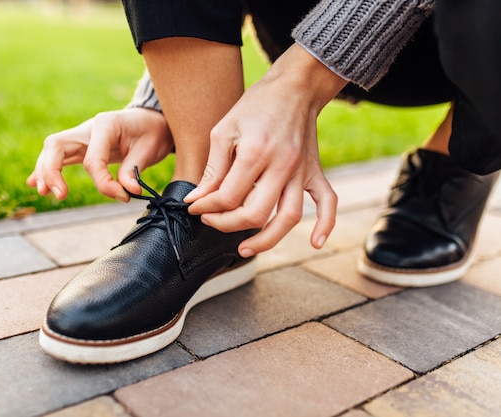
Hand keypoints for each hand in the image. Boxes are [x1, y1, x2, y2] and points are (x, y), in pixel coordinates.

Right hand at [27, 107, 172, 200]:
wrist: (153, 121)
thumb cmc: (152, 132)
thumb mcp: (150, 149)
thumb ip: (135, 169)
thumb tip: (128, 190)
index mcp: (105, 124)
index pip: (92, 159)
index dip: (103, 182)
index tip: (122, 196)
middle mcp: (88, 128)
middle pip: (56, 145)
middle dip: (52, 171)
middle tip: (60, 195)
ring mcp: (81, 136)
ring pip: (53, 151)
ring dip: (45, 172)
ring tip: (44, 192)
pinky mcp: (81, 146)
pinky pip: (58, 156)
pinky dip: (46, 170)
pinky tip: (34, 184)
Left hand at [184, 44, 346, 255]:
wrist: (294, 87)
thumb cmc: (254, 107)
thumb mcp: (224, 131)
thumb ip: (212, 169)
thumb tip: (197, 200)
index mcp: (255, 153)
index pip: (228, 197)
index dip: (207, 208)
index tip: (195, 207)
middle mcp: (281, 165)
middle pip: (255, 214)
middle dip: (227, 225)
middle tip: (212, 222)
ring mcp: (302, 170)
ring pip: (289, 217)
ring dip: (266, 239)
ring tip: (245, 250)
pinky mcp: (316, 171)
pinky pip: (328, 202)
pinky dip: (326, 224)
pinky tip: (316, 243)